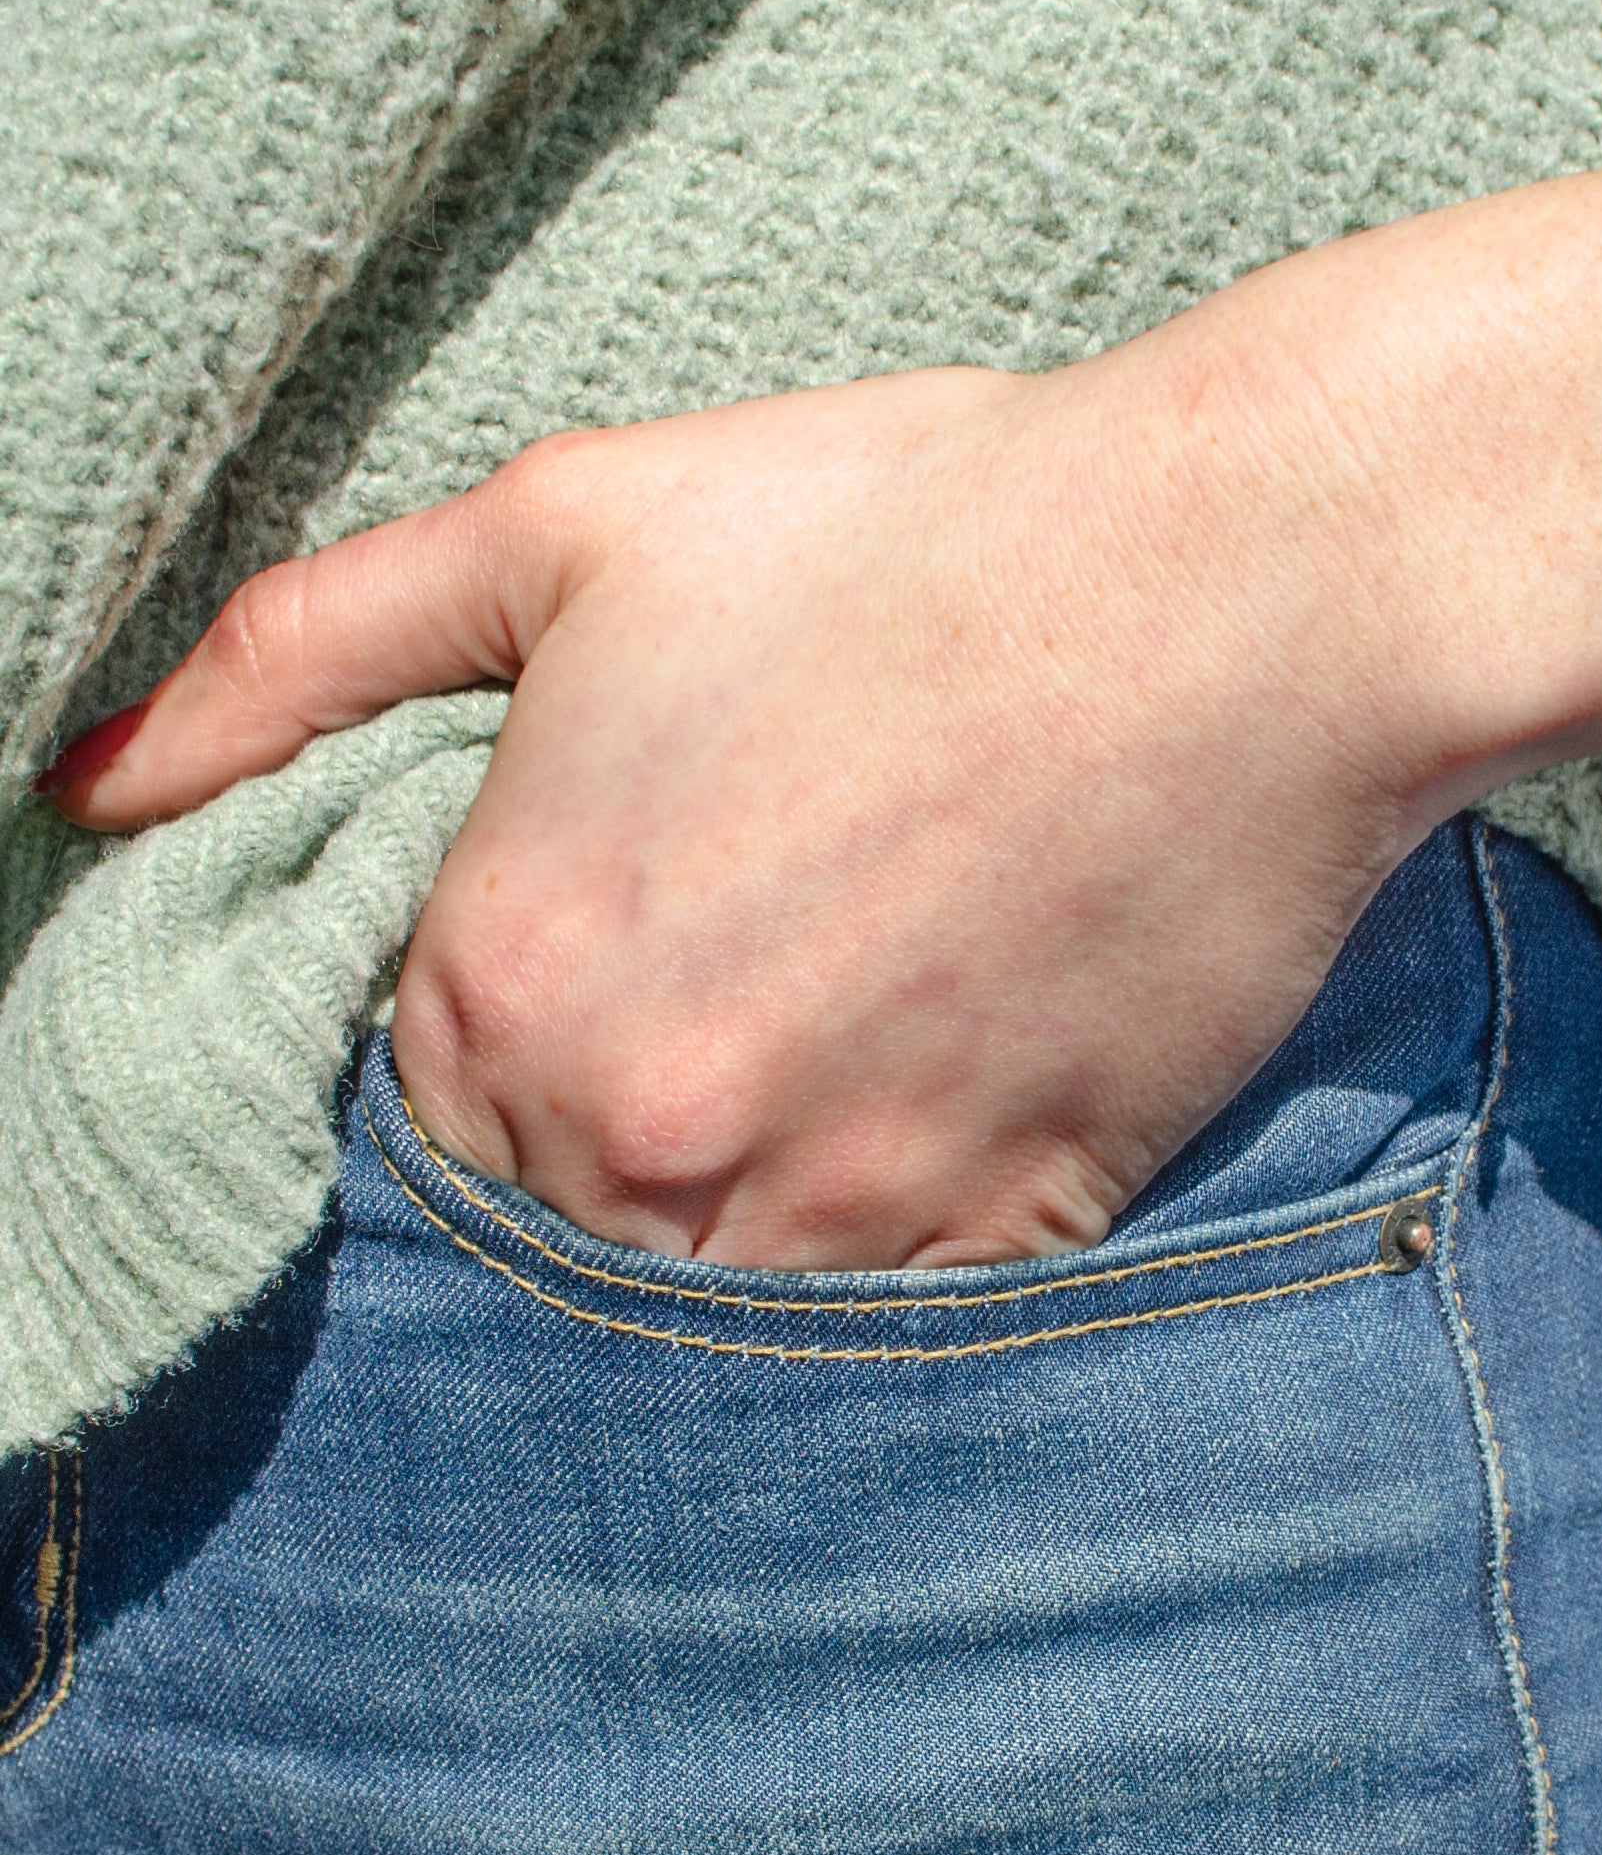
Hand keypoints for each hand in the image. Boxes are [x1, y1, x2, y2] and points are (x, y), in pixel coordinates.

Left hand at [39, 349, 1444, 1266]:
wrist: (1234, 583)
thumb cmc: (910, 530)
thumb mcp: (576, 525)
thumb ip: (306, 654)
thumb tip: (93, 781)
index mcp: (501, 971)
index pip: (413, 1120)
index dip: (506, 1043)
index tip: (627, 960)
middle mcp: (642, 1129)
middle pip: (560, 1226)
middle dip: (627, 1127)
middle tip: (760, 985)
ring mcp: (836, 1208)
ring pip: (717, 1305)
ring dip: (752, 1205)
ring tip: (852, 1041)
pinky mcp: (1010, 1235)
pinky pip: (896, 1329)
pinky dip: (893, 1249)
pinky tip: (947, 1098)